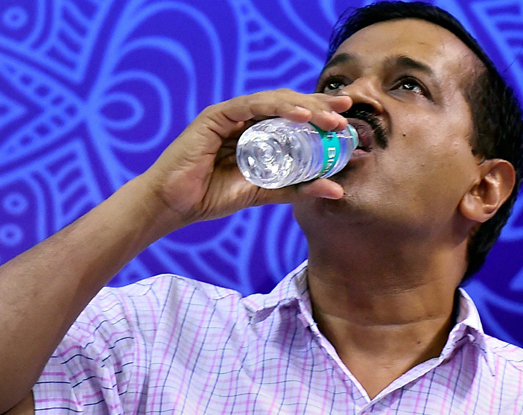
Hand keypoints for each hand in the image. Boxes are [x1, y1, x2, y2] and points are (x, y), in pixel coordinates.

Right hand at [139, 89, 352, 229]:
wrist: (176, 205)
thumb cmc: (213, 196)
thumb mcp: (265, 192)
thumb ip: (297, 188)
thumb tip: (337, 190)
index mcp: (257, 133)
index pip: (294, 118)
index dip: (321, 116)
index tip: (347, 122)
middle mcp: (246, 119)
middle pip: (288, 105)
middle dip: (319, 106)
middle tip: (346, 113)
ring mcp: (231, 115)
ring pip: (274, 101)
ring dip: (305, 107)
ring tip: (329, 119)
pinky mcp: (216, 116)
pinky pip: (250, 106)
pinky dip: (277, 108)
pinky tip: (300, 116)